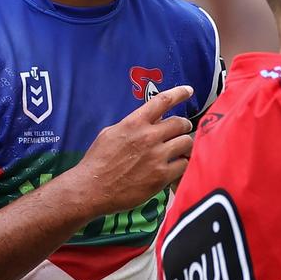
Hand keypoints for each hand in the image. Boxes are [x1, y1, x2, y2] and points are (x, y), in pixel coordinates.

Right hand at [70, 85, 195, 216]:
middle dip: (183, 126)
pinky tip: (175, 167)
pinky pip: (183, 164)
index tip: (188, 90)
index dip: (179, 93)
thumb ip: (133, 124)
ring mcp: (156, 156)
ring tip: (179, 150)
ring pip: (186, 143)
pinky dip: (181, 164)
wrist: (92, 189)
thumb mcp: (111, 133)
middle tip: (182, 130)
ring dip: (185, 145)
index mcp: (134, 123)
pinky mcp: (161, 176)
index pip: (162, 101)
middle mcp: (148, 137)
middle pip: (180, 123)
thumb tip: (152, 119)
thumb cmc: (98, 161)